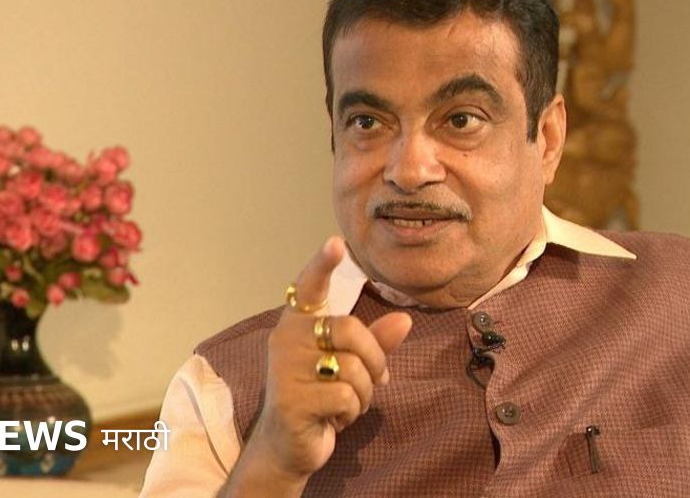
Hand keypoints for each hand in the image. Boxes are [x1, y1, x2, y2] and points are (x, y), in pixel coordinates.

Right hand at [222, 237, 411, 496]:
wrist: (288, 447)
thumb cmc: (320, 398)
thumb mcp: (351, 367)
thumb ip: (375, 342)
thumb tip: (404, 319)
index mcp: (298, 324)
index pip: (308, 287)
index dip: (322, 264)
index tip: (336, 243)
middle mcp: (286, 340)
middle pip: (350, 329)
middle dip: (373, 359)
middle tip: (371, 380)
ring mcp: (285, 370)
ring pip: (353, 367)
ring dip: (363, 393)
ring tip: (345, 403)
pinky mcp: (291, 400)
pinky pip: (345, 396)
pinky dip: (351, 412)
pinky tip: (334, 419)